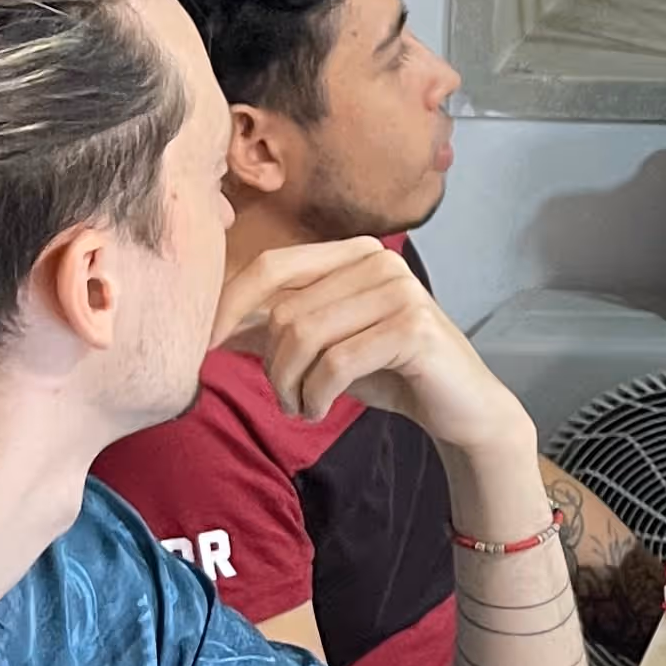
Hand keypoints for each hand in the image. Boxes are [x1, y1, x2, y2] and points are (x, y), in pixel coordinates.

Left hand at [218, 240, 533, 459]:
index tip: (204, 348)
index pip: (273, 266)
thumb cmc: (392, 373)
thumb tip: (211, 325)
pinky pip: (337, 362)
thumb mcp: (326, 348)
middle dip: (271, 365)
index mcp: (355, 253)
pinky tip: (321, 411)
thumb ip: (277, 330)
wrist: (462, 408)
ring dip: (291, 385)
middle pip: (286, 309)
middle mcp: (379, 261)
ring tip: (302, 408)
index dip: (229, 306)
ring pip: (306, 335)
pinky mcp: (414, 327)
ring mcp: (400, 290)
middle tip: (284, 400)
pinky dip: (317, 395)